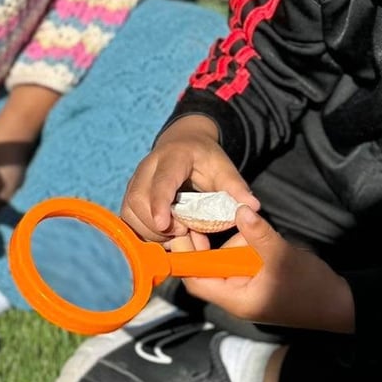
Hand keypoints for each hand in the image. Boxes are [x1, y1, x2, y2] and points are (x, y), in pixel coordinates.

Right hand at [122, 115, 257, 241]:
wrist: (183, 144)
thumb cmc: (204, 159)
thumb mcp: (224, 167)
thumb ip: (236, 187)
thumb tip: (252, 207)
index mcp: (172, 158)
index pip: (161, 181)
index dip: (159, 203)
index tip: (164, 225)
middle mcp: (147, 168)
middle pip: (138, 199)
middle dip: (156, 223)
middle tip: (182, 231)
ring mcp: (135, 182)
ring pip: (129, 212)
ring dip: (149, 231)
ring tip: (174, 235)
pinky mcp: (131, 195)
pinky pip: (128, 219)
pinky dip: (144, 233)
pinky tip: (163, 237)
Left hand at [171, 208, 354, 332]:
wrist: (339, 304)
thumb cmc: (310, 287)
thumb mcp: (283, 257)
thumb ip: (259, 234)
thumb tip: (240, 209)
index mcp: (235, 298)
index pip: (196, 280)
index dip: (187, 256)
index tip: (185, 229)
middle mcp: (235, 297)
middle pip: (208, 269)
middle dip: (209, 244)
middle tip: (208, 217)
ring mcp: (246, 290)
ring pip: (226, 263)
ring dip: (233, 244)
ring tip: (251, 229)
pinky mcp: (257, 282)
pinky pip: (241, 263)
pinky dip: (244, 249)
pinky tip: (256, 236)